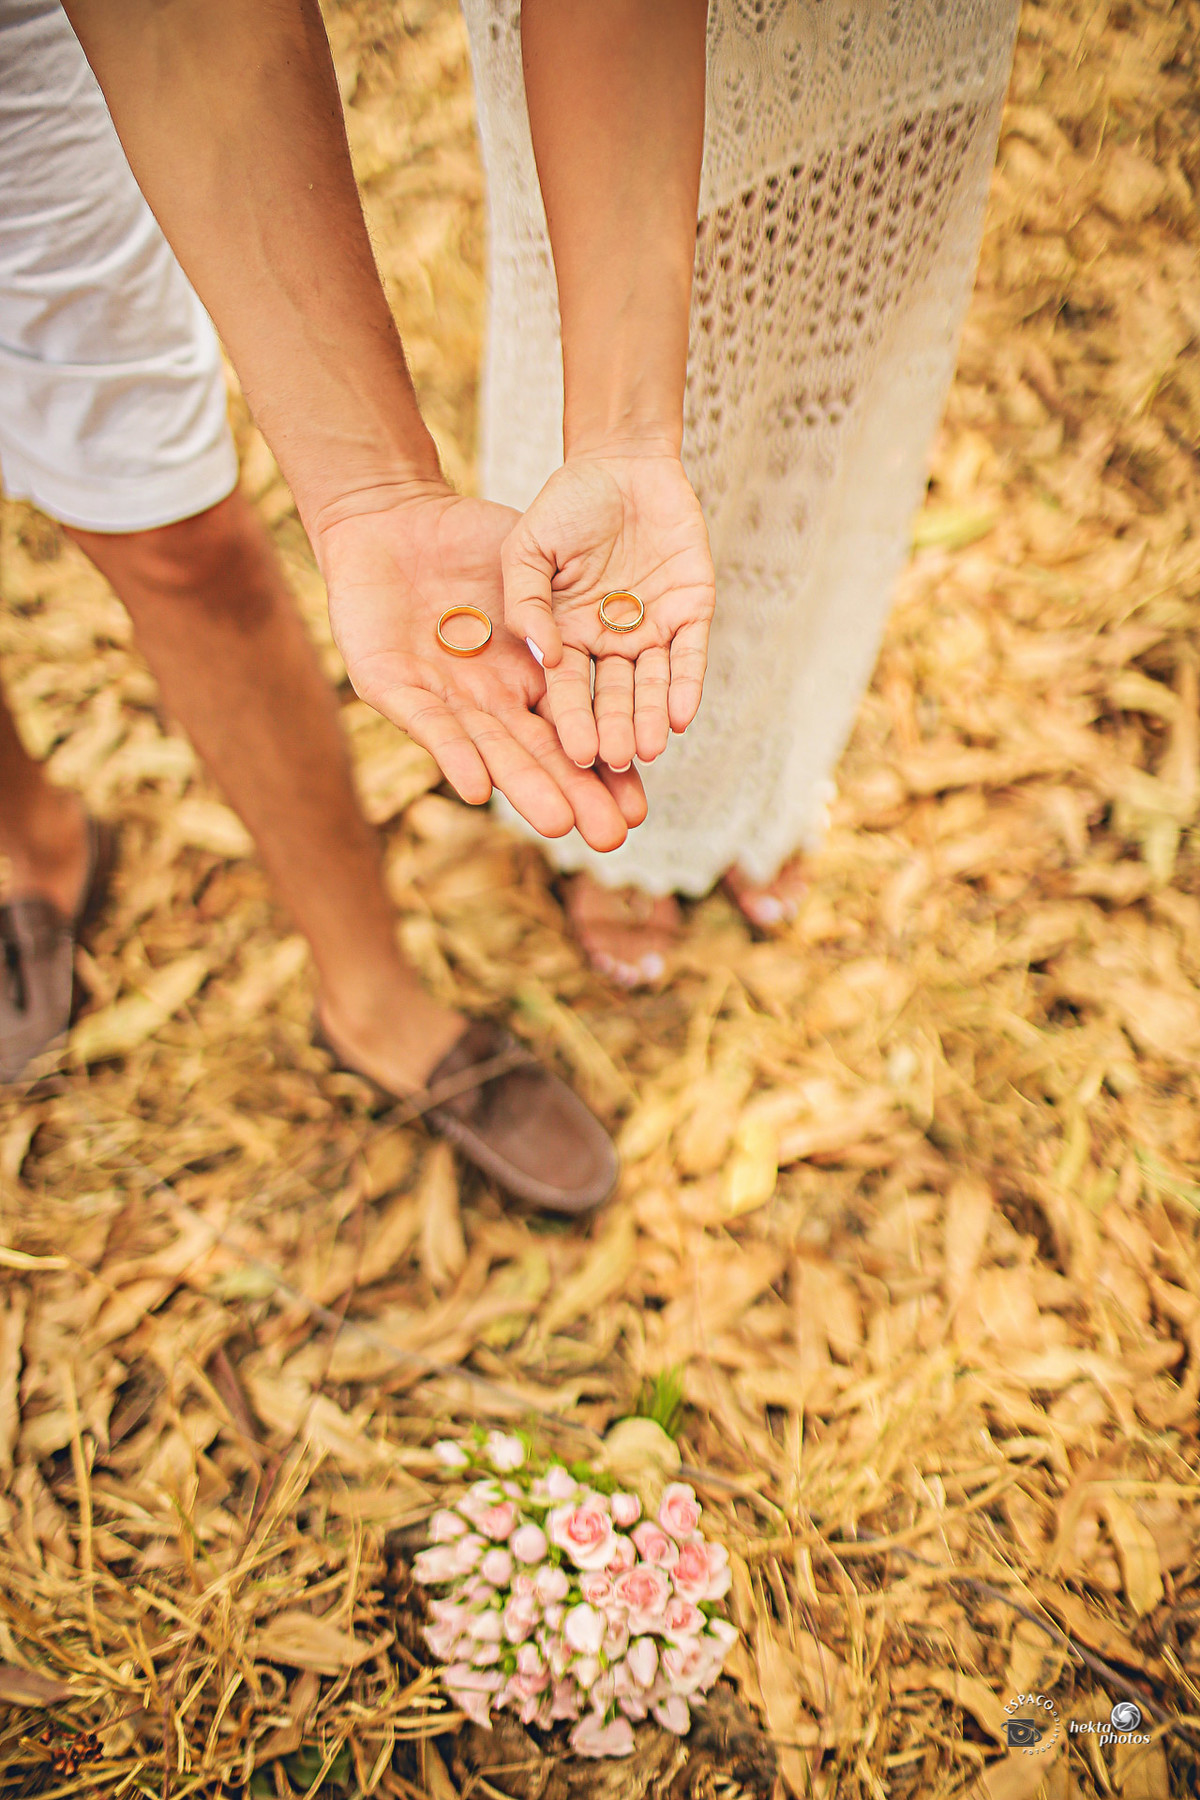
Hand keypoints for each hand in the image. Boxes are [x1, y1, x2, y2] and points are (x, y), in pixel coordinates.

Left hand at [315, 485, 645, 850]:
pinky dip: (452, 753)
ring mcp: (438, 695)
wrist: (391, 516)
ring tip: (559, 824)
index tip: (639, 806)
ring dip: (521, 786)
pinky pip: (425, 722)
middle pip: (535, 753)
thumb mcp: (532, 573)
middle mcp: (484, 698)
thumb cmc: (467, 538)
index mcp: (522, 677)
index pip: (569, 731)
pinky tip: (478, 787)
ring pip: (486, 748)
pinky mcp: (387, 684)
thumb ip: (560, 618)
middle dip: (572, 795)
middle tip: (613, 838)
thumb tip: (616, 654)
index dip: (602, 770)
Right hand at [501, 450, 714, 771]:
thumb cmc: (566, 504)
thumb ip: (527, 599)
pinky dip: (686, 686)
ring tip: (647, 750)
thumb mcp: (527, 547)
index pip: (568, 689)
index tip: (574, 753)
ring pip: (653, 685)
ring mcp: (651, 629)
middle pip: (613, 697)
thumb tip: (544, 656)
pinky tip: (681, 717)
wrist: (621, 463)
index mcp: (566, 635)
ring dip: (650, 718)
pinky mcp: (690, 611)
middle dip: (614, 729)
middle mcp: (609, 643)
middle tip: (612, 762)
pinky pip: (690, 656)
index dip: (572, 721)